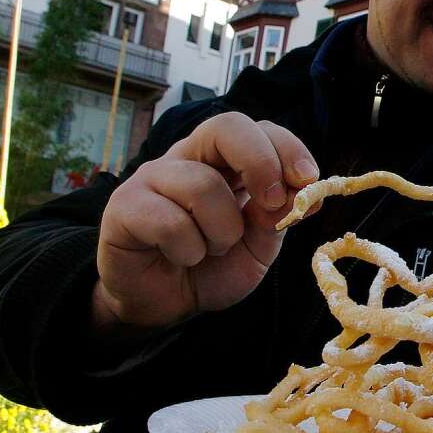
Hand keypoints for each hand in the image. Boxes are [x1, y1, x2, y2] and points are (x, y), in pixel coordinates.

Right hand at [93, 112, 319, 330]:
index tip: (308, 179)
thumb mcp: (258, 246)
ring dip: (222, 232)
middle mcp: (189, 158)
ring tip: (211, 250)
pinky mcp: (124, 206)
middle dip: (260, 163)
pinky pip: (171, 222)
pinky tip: (180, 258)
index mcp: (225, 162)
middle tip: (272, 204)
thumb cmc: (212, 267)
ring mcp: (153, 178)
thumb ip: (277, 217)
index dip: (287, 147)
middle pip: (226, 127)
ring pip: (203, 185)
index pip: (258, 129)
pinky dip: (188, 250)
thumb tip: (305, 191)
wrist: (165, 305)